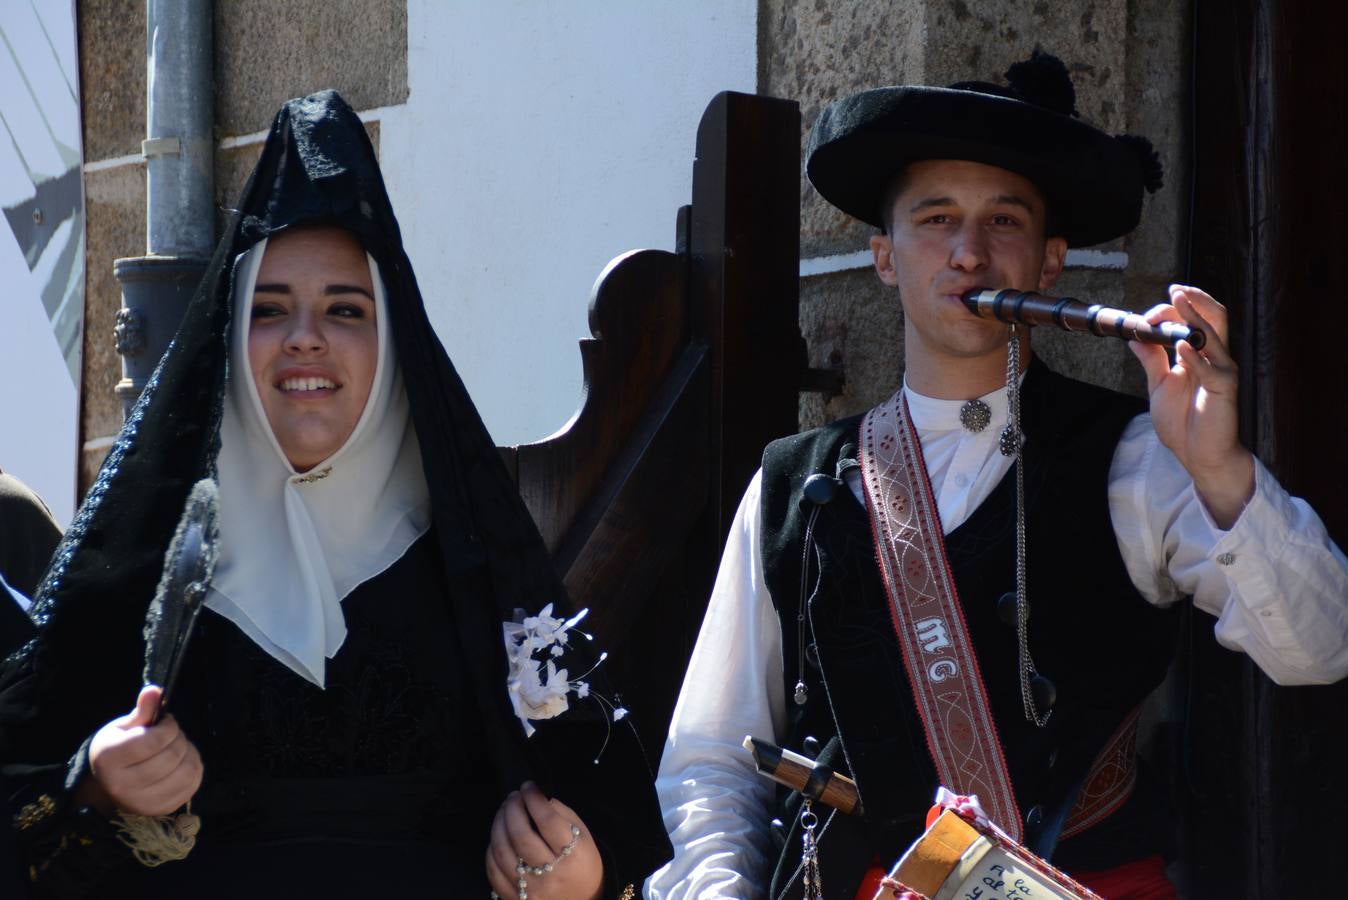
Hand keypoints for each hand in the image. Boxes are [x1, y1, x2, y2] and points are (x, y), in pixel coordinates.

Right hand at [84, 685, 203, 816]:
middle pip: (172, 756)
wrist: (109, 785)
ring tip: (178, 748)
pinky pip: (192, 785)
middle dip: (179, 739)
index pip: (154, 740)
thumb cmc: (119, 750)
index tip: (166, 723)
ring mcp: (142, 803)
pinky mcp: (160, 810)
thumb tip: (155, 690)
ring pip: (186, 772)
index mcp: (108, 759)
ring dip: (189, 753)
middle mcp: (122, 786)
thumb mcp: (124, 727)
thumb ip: (143, 710)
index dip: (169, 727)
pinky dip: (194, 768)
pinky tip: (182, 762)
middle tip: (172, 736)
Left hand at [486, 781, 601, 899]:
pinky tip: (499, 837)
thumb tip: (535, 797)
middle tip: (513, 797)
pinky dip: (492, 849)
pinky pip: (493, 870)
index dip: (533, 798)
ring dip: (498, 824)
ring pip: (502, 851)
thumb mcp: (582, 835)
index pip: (547, 820)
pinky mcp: (515, 899)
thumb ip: (560, 814)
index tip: (528, 786)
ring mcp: (531, 889)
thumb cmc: (581, 863)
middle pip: (521, 835)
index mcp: (572, 856)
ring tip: (504, 812)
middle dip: (512, 808)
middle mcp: (551, 874)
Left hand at [1129, 284, 1254, 527]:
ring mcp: (1221, 372)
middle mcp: (1214, 358)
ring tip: (1179, 302)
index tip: (1146, 316)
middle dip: (1194, 301)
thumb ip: (1152, 360)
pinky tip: (1182, 347)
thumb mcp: (1159, 386)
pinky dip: (1196, 356)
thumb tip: (1134, 337)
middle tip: (1174, 290)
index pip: (1192, 320)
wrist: (1198, 455)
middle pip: (1214, 318)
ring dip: (1196, 317)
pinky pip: (1213, 370)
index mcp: (1199, 355)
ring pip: (1216, 336)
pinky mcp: (1224, 390)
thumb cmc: (1183, 421)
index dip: (1171, 312)